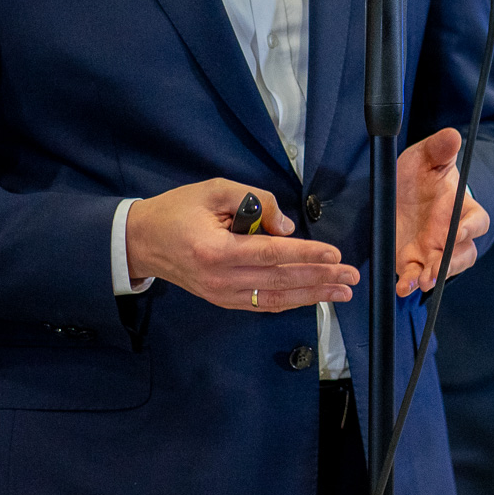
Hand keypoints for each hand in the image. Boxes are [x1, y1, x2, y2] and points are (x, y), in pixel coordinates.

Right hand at [125, 179, 355, 312]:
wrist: (142, 241)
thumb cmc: (178, 211)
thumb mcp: (214, 190)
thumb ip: (255, 200)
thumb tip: (287, 226)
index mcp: (216, 250)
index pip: (271, 255)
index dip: (307, 255)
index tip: (335, 253)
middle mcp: (220, 279)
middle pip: (280, 280)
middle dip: (320, 278)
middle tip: (351, 275)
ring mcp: (221, 295)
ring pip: (276, 298)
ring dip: (313, 295)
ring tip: (343, 291)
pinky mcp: (223, 301)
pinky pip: (263, 304)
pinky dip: (292, 301)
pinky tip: (314, 296)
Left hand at [396, 126, 491, 295]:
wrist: (401, 190)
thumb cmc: (422, 172)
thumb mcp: (427, 157)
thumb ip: (440, 148)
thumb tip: (453, 136)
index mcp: (462, 208)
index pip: (478, 221)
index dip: (471, 228)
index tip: (457, 233)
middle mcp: (452, 233)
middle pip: (465, 254)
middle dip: (451, 263)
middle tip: (436, 268)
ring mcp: (435, 250)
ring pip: (444, 270)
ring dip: (434, 277)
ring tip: (421, 280)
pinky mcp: (415, 261)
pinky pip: (416, 277)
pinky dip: (410, 284)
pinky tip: (402, 287)